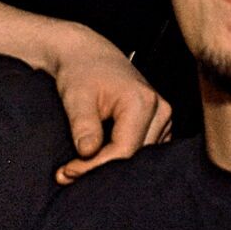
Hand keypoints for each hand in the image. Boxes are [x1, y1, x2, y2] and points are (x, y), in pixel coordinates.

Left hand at [51, 39, 172, 182]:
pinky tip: (97, 158)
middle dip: (100, 168)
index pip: (123, 150)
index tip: (68, 172)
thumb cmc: (80, 71)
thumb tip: (87, 152)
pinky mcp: (159, 124)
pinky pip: (142, 150)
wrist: (87, 55)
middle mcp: (160, 110)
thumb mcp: (76, 96)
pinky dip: (120, 157)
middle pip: (133, 156)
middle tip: (68, 174)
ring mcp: (163, 118)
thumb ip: (83, 124)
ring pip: (139, 156)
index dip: (95, 166)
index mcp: (143, 102)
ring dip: (110, 166)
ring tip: (78, 167)